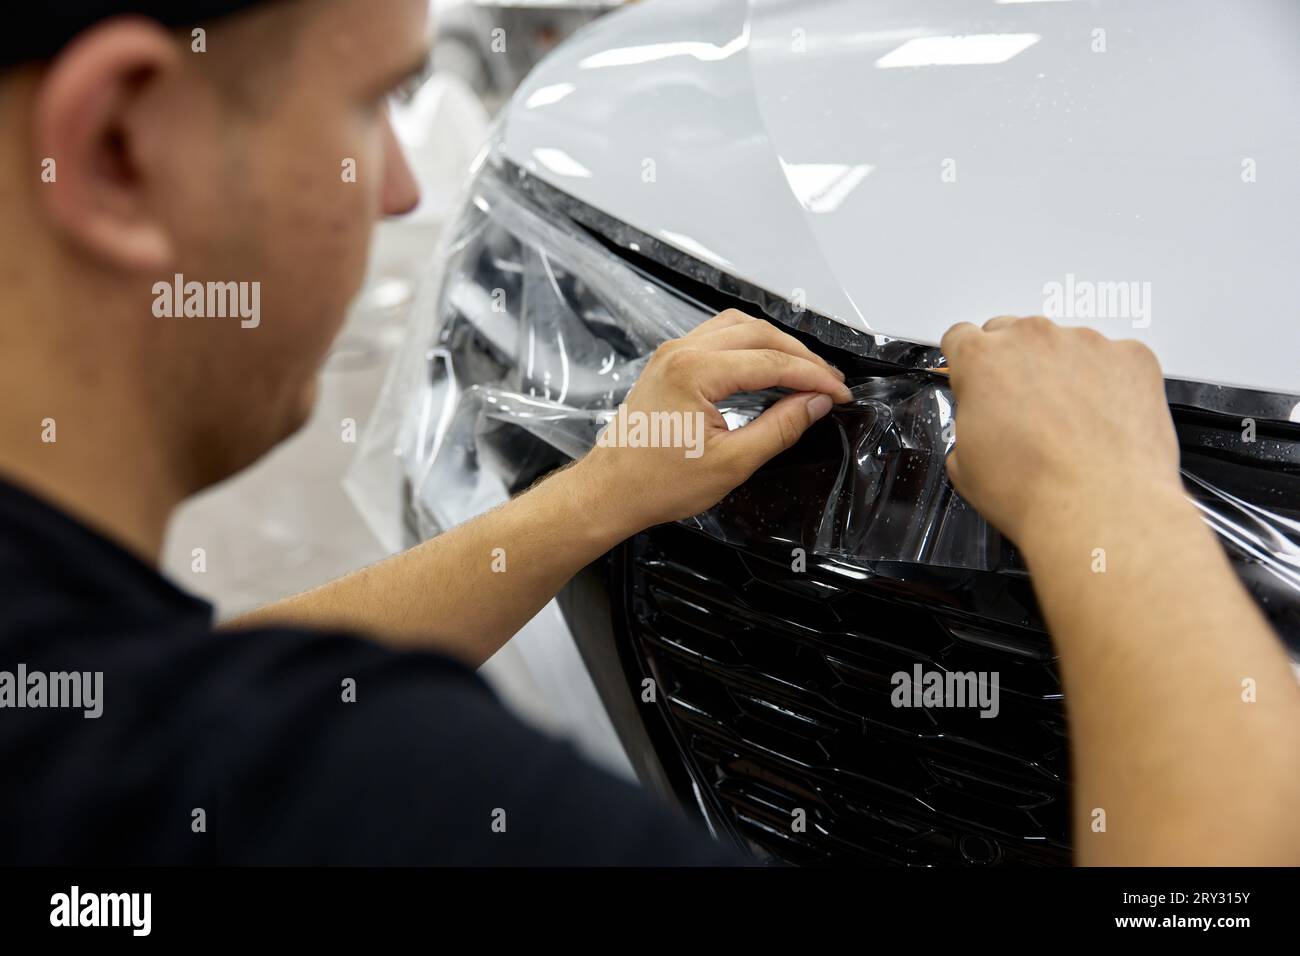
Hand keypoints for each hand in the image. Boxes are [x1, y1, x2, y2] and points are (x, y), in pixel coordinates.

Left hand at [575, 309, 851, 534]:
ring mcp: (673, 353)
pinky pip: (718, 337)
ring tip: (804, 371)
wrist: (610, 492)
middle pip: (759, 334)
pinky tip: (766, 366)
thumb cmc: (657, 483)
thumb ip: (781, 427)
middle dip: (801, 356)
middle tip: (829, 382)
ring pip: (739, 327)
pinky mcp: (669, 362)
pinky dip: (749, 345)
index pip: (773, 362)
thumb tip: (816, 403)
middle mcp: (682, 352)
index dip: (814, 377)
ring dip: (776, 344)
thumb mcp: (732, 463)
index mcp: (696, 371)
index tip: (838, 394)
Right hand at [940, 315, 1183, 547]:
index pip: (960, 337)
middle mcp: (1033, 339)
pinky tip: (1102, 421)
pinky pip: (1114, 359)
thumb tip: (980, 425)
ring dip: (1062, 373)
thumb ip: (967, 423)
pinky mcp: (1131, 356)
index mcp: (982, 360)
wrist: (1101, 510)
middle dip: (1013, 366)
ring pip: (1065, 346)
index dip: (965, 362)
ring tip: (1069, 424)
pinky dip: (1108, 383)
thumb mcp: (963, 464)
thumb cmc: (1035, 492)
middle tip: (1023, 411)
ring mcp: (1086, 343)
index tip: (974, 376)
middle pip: (1013, 332)